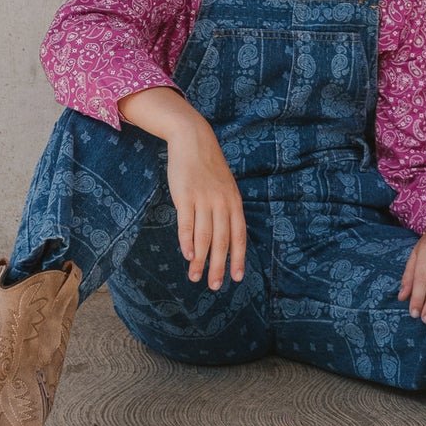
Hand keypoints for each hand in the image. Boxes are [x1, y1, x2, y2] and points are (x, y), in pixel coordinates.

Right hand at [117, 86, 246, 289]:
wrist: (193, 139)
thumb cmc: (208, 167)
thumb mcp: (224, 186)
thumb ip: (225, 209)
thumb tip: (223, 236)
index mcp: (234, 201)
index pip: (239, 235)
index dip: (238, 257)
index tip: (236, 277)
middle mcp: (222, 202)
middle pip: (223, 240)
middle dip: (219, 266)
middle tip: (215, 286)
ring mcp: (204, 199)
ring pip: (205, 236)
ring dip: (200, 260)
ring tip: (195, 277)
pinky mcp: (185, 196)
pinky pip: (187, 223)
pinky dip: (187, 241)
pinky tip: (187, 255)